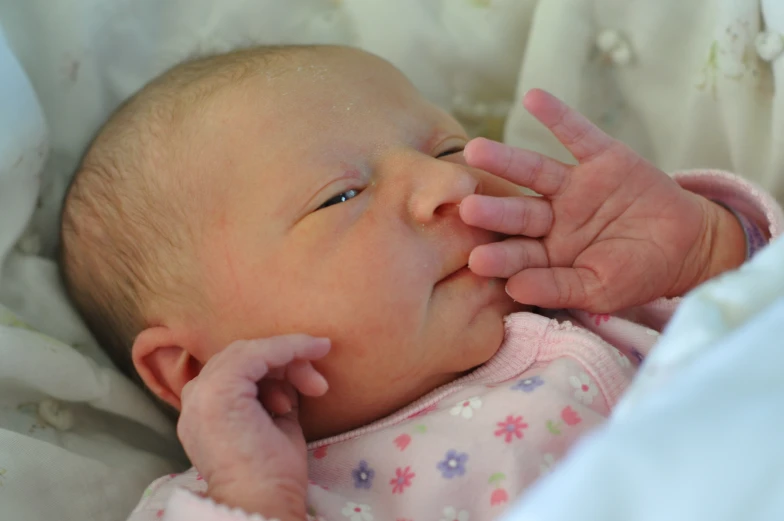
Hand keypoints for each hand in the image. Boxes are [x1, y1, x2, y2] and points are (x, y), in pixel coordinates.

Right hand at [176, 335, 330, 520]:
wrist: (264, 502)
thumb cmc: (273, 475)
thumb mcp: (277, 424)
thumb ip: (277, 395)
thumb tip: (293, 372)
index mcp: (205, 410)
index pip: (239, 370)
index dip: (276, 368)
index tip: (312, 381)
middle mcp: (196, 399)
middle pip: (243, 357)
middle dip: (285, 364)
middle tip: (317, 385)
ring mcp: (202, 394)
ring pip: (249, 352)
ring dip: (289, 359)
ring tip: (316, 386)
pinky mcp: (218, 390)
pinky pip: (255, 353)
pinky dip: (286, 348)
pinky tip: (310, 353)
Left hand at [460, 89, 744, 312]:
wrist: (688, 245)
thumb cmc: (637, 274)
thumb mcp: (599, 289)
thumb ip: (558, 287)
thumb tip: (514, 290)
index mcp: (546, 253)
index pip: (518, 254)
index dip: (499, 258)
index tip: (475, 261)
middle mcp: (551, 218)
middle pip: (517, 212)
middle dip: (493, 210)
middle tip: (466, 207)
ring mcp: (573, 187)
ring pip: (534, 171)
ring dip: (506, 160)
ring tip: (475, 149)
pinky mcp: (601, 158)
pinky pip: (577, 134)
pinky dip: (558, 116)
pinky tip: (534, 98)